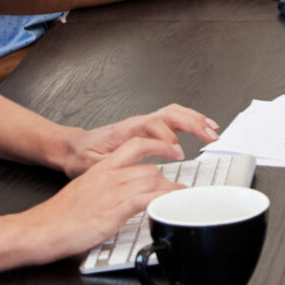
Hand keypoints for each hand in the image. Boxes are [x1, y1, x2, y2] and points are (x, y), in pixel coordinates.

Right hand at [16, 136, 185, 262]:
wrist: (42, 228)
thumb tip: (117, 196)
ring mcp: (113, 191)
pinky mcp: (116, 209)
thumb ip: (104, 189)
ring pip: (153, 181)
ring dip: (171, 191)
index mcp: (101, 168)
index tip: (171, 149)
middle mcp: (109, 176)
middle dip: (167, 179)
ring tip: (181, 198)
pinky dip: (163, 201)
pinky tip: (171, 206)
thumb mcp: (84, 192)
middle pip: (149, 168)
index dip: (158, 145)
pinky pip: (148, 199)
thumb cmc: (59, 216)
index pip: (135, 146)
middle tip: (177, 187)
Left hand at [59, 104, 218, 176]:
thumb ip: (109, 166)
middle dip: (192, 123)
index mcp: (125, 131)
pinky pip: (172, 119)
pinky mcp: (147, 129)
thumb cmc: (80, 156)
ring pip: (174, 113)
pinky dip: (190, 121)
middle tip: (209, 136)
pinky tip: (201, 128)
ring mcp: (143, 124)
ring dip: (195, 120)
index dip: (167, 138)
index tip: (177, 153)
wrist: (72, 147)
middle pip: (169, 114)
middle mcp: (137, 123)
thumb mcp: (89, 165)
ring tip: (212, 130)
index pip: (152, 126)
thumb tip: (128, 171)